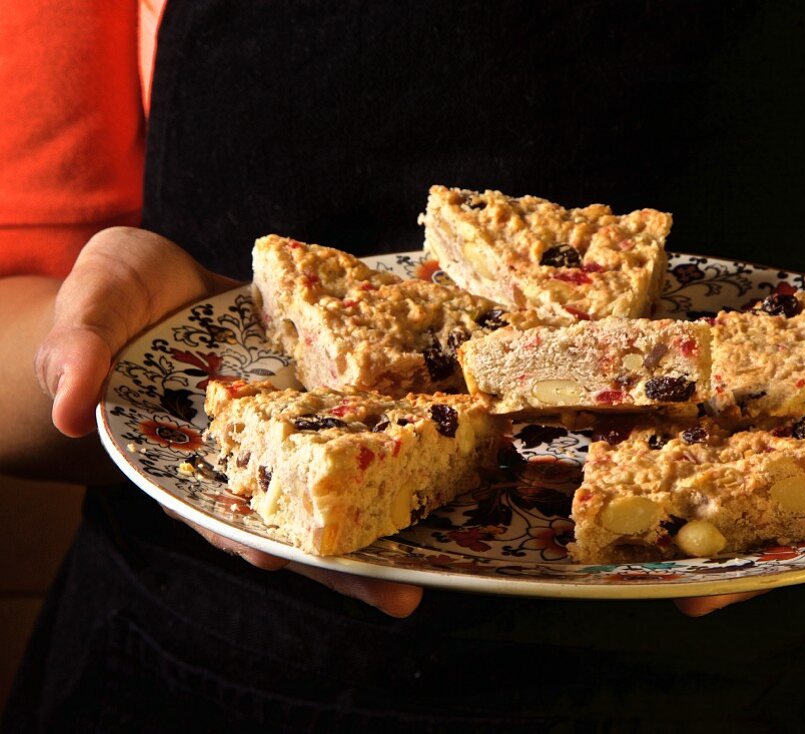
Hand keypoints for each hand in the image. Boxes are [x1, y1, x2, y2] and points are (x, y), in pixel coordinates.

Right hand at [35, 226, 422, 617]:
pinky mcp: (329, 397)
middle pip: (300, 517)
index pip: (219, 515)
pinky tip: (457, 445)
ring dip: (395, 510)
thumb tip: (68, 405)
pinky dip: (409, 434)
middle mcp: (253, 457)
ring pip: (348, 480)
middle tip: (404, 596)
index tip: (287, 563)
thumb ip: (76, 352)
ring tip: (450, 546)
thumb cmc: (116, 305)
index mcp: (189, 460)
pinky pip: (372, 419)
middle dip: (347, 560)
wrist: (166, 284)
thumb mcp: (89, 310)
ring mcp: (297, 429)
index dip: (253, 541)